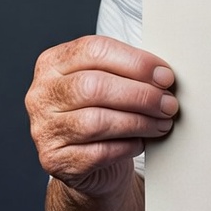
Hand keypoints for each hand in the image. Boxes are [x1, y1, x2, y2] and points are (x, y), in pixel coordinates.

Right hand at [25, 35, 177, 197]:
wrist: (88, 160)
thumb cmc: (104, 110)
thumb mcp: (110, 80)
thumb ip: (129, 70)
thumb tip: (163, 75)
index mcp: (54, 62)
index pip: (94, 50)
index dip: (136, 61)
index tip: (165, 75)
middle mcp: (42, 94)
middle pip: (94, 86)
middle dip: (140, 94)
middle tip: (168, 103)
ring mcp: (44, 128)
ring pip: (96, 121)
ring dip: (139, 122)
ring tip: (162, 122)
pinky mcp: (54, 160)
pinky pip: (98, 152)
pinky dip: (127, 146)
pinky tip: (142, 141)